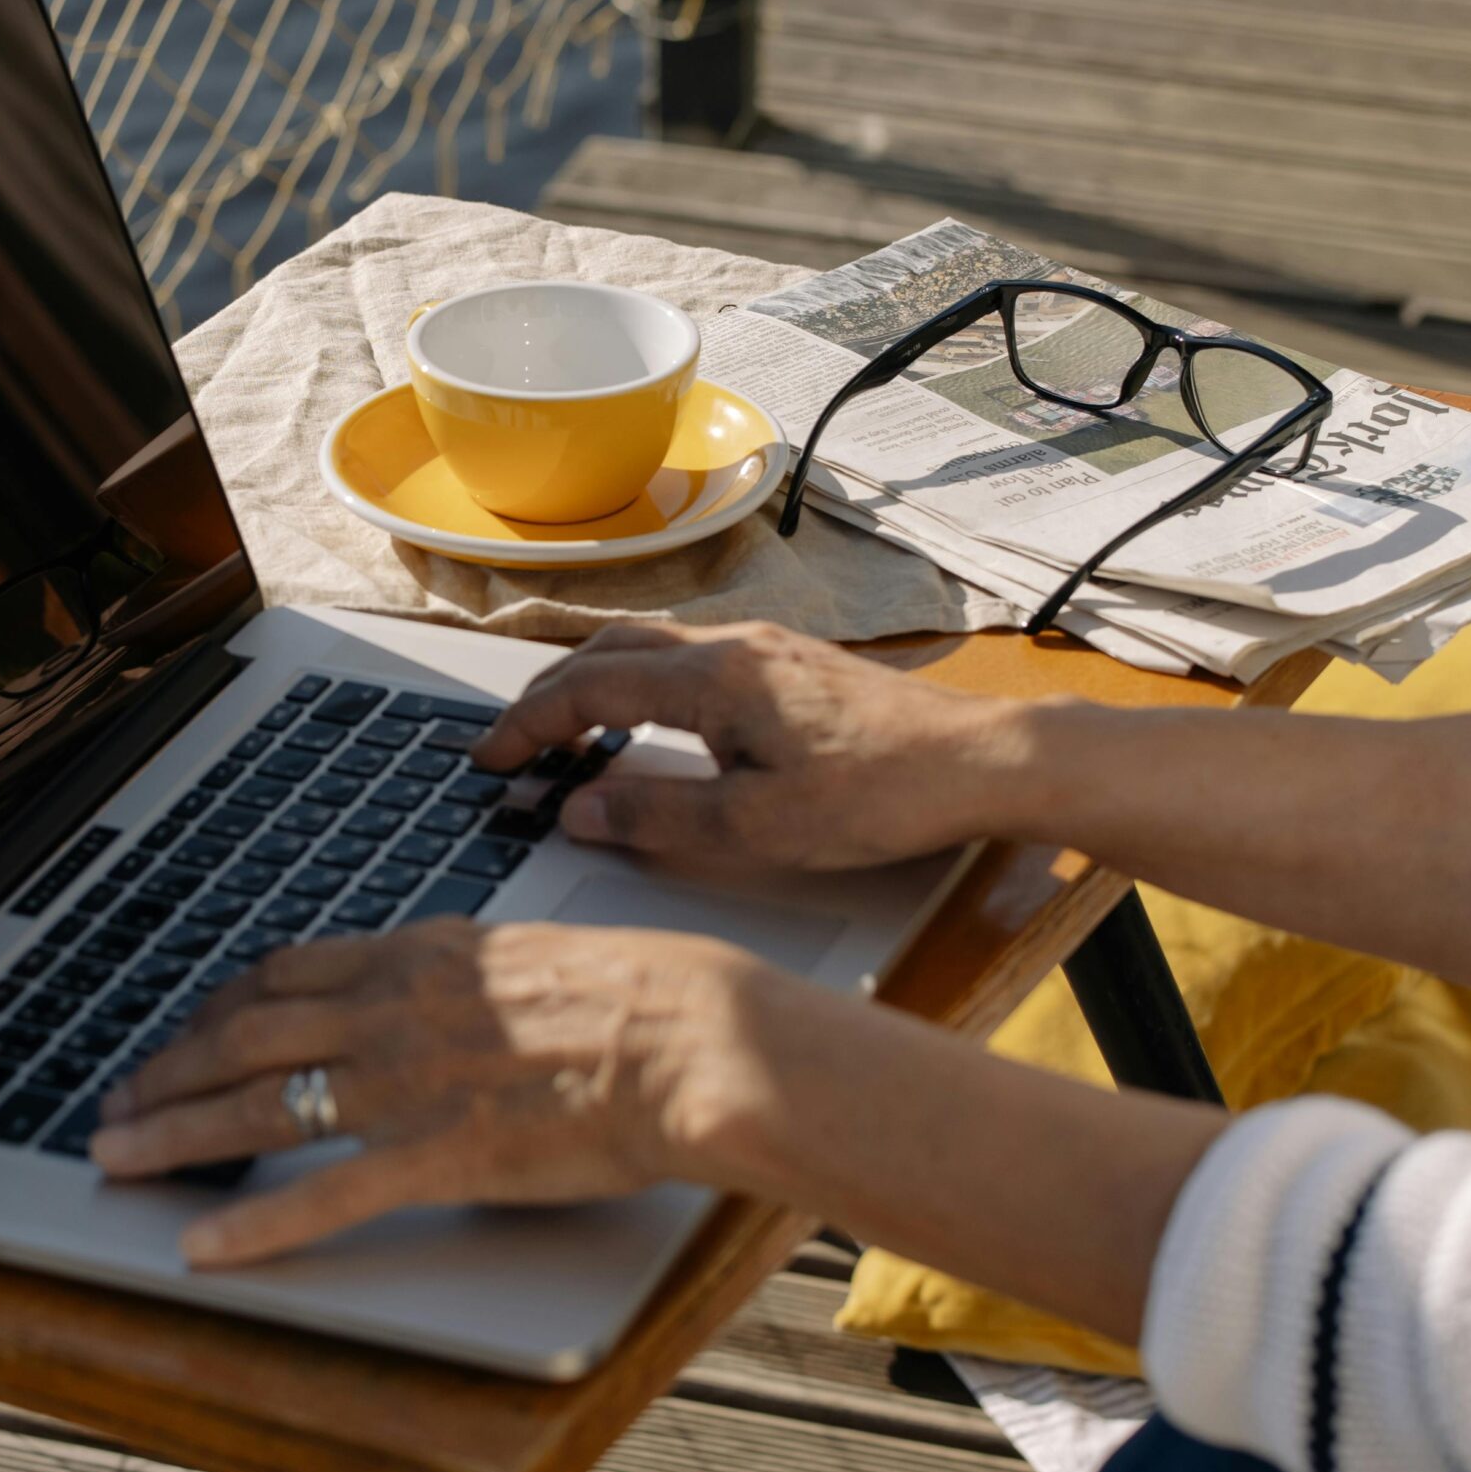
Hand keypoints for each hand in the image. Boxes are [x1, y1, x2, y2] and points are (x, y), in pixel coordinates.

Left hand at [90, 920, 780, 1265]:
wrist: (689, 1036)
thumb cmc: (638, 996)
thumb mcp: (530, 955)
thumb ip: (466, 974)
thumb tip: (446, 980)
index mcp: (418, 955)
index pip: (284, 973)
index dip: (217, 1005)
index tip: (186, 1028)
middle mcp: (393, 1009)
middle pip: (245, 1035)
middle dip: (168, 1069)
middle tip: (117, 1100)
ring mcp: (408, 1083)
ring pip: (260, 1105)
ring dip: (177, 1133)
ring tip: (120, 1159)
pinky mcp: (438, 1156)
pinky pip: (325, 1195)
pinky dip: (256, 1226)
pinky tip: (207, 1247)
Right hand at [470, 620, 1028, 870]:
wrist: (982, 762)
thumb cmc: (882, 795)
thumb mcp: (759, 826)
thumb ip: (658, 815)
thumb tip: (578, 809)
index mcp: (713, 677)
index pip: (588, 689)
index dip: (527, 726)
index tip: (488, 761)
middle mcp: (731, 645)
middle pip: (607, 651)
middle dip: (545, 697)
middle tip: (508, 746)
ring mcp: (762, 648)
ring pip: (646, 647)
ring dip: (590, 685)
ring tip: (560, 734)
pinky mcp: (786, 665)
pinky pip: (684, 657)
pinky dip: (636, 685)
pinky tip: (643, 723)